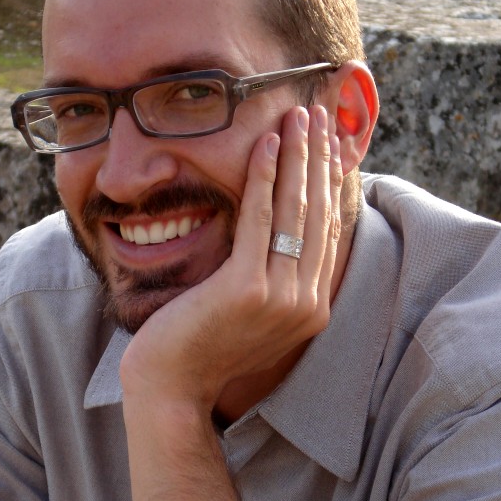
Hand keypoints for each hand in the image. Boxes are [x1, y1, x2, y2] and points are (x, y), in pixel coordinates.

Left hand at [119, 104, 342, 413]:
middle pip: (319, 213)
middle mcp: (306, 303)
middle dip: (320, 157)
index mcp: (312, 309)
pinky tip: (266, 143)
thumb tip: (278, 235)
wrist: (171, 388)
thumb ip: (273, 279)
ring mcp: (281, 297)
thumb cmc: (201, 348)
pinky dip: (265, 176)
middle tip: (317, 113)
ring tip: (297, 114)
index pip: (327, 231)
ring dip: (298, 155)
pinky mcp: (248, 288)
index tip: (328, 143)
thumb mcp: (250, 312)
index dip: (329, 181)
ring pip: (296, 210)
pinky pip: (261, 219)